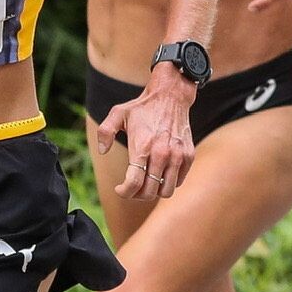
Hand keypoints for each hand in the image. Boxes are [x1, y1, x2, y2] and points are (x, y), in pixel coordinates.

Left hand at [97, 70, 195, 199]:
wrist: (171, 96)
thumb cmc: (142, 107)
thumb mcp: (118, 113)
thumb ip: (105, 132)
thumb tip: (103, 151)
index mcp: (143, 147)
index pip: (134, 183)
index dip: (124, 192)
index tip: (119, 189)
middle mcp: (162, 154)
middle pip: (149, 192)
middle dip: (136, 195)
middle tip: (132, 188)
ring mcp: (177, 156)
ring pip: (166, 191)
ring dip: (154, 191)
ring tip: (146, 182)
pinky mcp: (188, 156)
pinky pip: (178, 181)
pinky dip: (168, 183)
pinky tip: (159, 173)